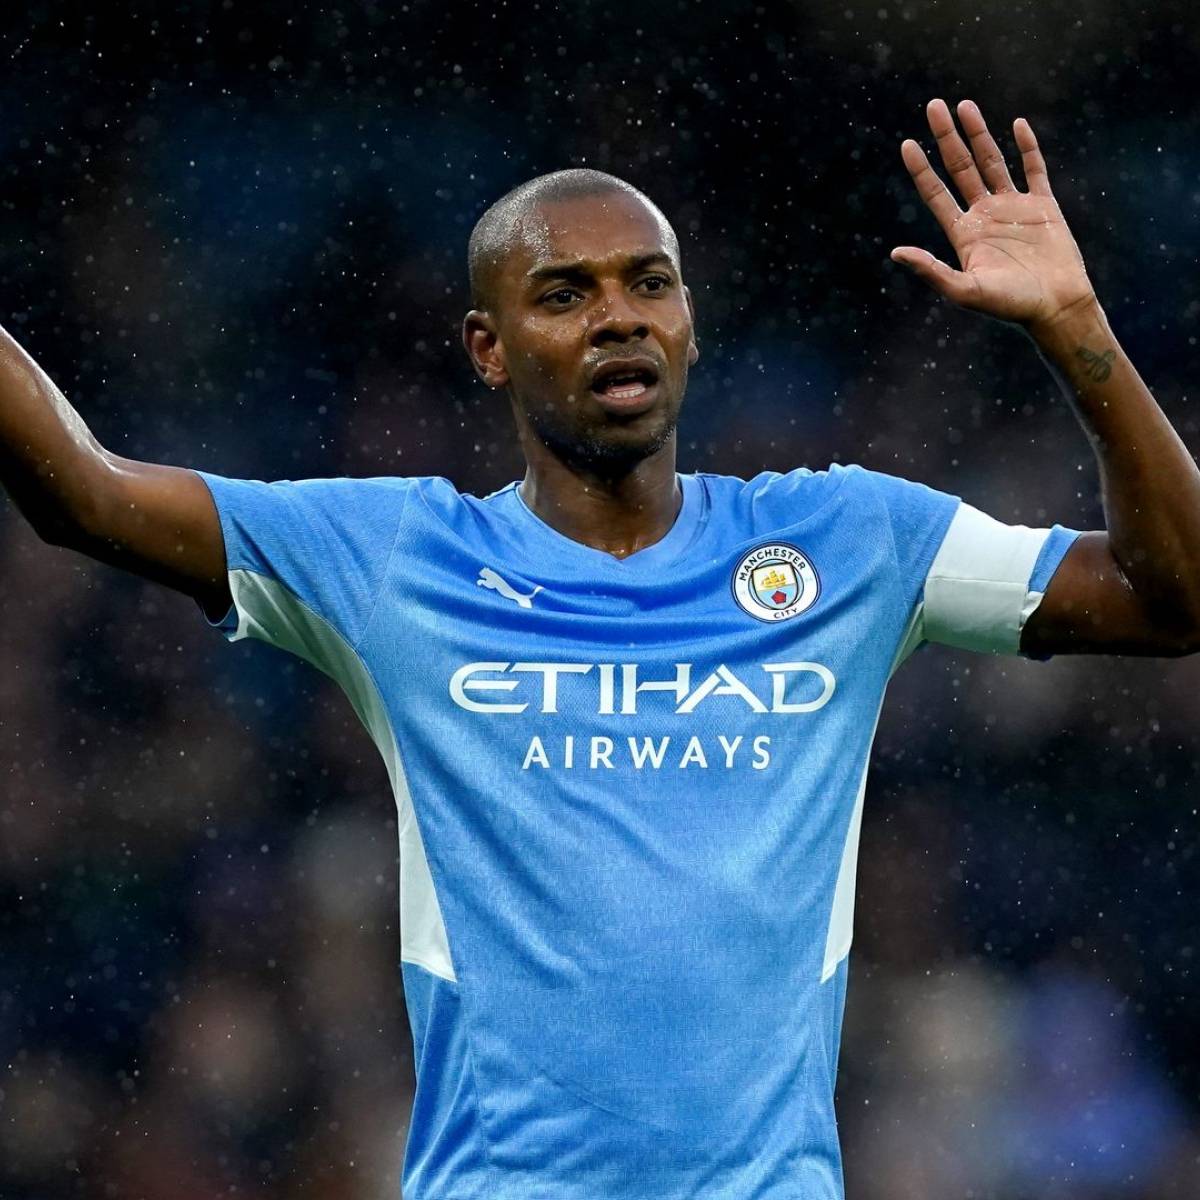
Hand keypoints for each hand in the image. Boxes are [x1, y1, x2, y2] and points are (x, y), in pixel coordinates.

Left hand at [891, 98, 1097, 330]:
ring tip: (964, 105)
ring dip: (978, 134)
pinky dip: (1027, 147)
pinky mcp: (1043, 206)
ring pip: (992, 161)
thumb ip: (931, 269)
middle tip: (933, 105)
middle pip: (961, 167)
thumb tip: (895, 252)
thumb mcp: (964, 290)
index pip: (936, 193)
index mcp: (964, 233)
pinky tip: (1016, 124)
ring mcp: (1014, 208)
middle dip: (946, 137)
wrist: (1055, 306)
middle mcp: (985, 216)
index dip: (921, 168)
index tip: (907, 143)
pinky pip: (1034, 169)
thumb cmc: (1009, 305)